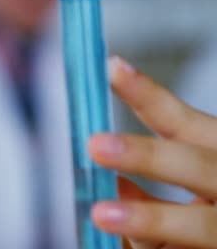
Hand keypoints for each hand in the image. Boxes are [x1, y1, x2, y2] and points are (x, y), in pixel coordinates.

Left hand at [88, 57, 216, 248]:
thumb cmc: (204, 215)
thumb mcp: (187, 191)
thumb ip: (152, 183)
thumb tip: (116, 181)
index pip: (184, 121)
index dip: (148, 96)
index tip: (111, 69)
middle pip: (197, 166)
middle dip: (147, 155)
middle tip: (96, 144)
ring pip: (200, 225)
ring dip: (150, 217)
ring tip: (101, 213)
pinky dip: (154, 247)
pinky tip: (120, 243)